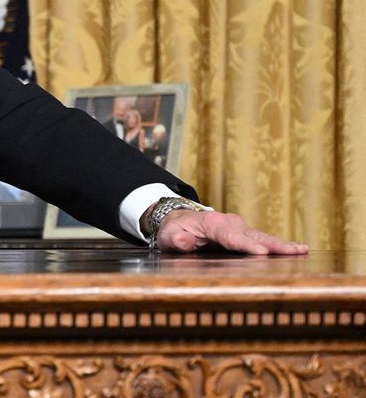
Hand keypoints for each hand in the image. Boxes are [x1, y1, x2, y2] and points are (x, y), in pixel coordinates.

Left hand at [157, 210, 308, 254]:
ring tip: (302, 250)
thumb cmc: (174, 230)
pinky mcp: (245, 233)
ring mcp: (239, 227)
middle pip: (253, 235)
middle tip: (295, 251)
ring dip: (282, 244)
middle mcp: (229, 222)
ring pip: (262, 236)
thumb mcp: (168, 235)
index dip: (246, 245)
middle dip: (274, 244)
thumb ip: (176, 239)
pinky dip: (279, 244)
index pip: (230, 237)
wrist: (179, 219)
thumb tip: (184, 241)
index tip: (261, 252)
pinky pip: (264, 239)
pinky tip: (298, 249)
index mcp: (212, 223)